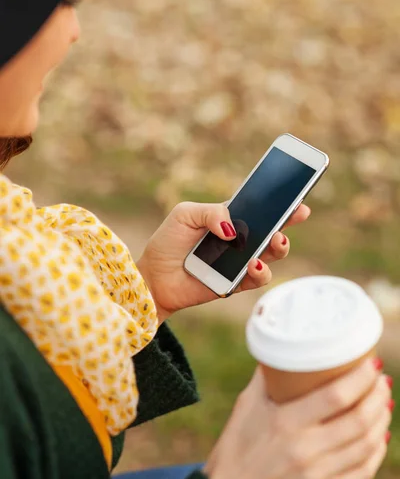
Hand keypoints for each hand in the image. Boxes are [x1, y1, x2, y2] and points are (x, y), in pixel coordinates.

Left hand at [137, 201, 309, 321]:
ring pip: (272, 253)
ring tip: (275, 240)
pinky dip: (261, 271)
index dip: (278, 202)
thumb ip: (211, 213)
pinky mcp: (235, 283)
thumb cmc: (168, 242)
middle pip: (272, 228)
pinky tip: (253, 264)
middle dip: (289, 220)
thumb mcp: (185, 214)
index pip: (258, 208)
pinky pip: (257, 278)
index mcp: (229, 219)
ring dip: (279, 246)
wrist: (153, 277)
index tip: (296, 195)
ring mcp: (239, 261)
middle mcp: (239, 239)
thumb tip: (234, 229)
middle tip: (297, 213)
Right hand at [205, 361, 391, 478]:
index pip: (336, 397)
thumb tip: (284, 348)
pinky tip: (379, 436)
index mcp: (286, 423)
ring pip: (367, 445)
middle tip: (381, 379)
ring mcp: (317, 475)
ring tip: (383, 402)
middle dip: (378, 396)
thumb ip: (267, 376)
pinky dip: (377, 452)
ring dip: (381, 420)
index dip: (361, 378)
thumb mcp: (247, 404)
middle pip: (359, 420)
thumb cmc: (236, 445)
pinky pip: (363, 472)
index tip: (372, 361)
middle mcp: (306, 449)